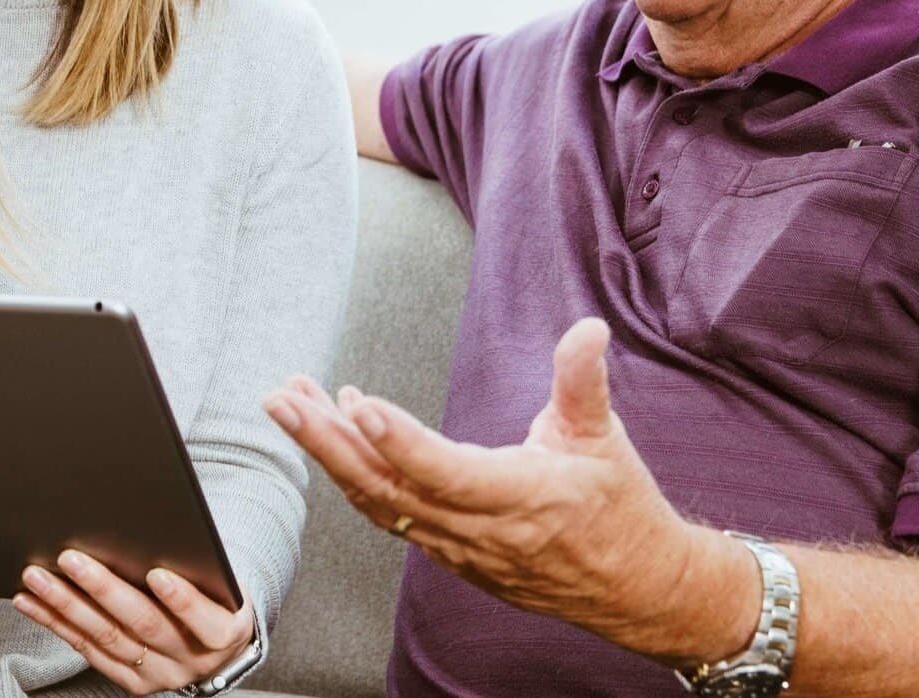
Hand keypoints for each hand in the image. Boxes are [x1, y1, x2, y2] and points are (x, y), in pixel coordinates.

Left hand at [13, 549, 255, 695]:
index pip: (203, 620)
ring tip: (38, 577)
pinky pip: (88, 650)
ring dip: (67, 605)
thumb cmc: (217, 597)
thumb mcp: (223, 581)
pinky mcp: (131, 682)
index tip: (158, 573)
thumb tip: (150, 530)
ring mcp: (158, 674)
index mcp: (223, 633)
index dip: (181, 599)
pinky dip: (57, 624)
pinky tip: (32, 602)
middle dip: (103, 589)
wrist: (217, 646)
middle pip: (143, 624)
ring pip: (106, 637)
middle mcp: (190, 660)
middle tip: (71, 559)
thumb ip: (196, 565)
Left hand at [261, 318, 751, 664]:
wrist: (634, 588)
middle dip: (330, 443)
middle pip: (390, 490)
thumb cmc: (619, 509)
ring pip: (380, 503)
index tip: (358, 406)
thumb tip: (588, 329)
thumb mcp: (606, 438)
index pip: (447, 471)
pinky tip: (335, 435)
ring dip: (331, 455)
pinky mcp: (451, 555)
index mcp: (523, 497)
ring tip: (292, 405)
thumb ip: (583, 383)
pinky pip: (390, 516)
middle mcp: (481, 530)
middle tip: (284, 399)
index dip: (401, 441)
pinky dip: (356, 476)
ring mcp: (460, 549)